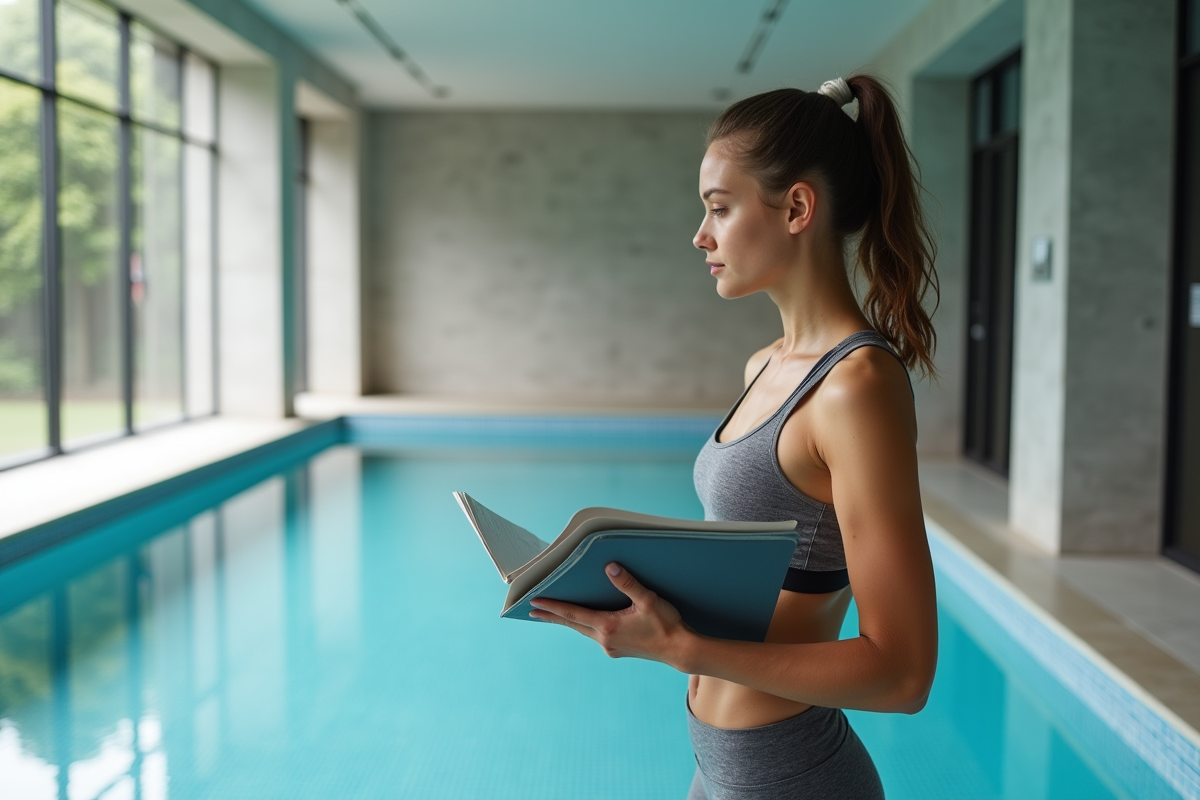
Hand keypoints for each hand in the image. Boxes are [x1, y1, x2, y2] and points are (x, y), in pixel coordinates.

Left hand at [528, 563, 692, 667]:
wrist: (680, 650)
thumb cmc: (666, 624)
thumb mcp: (649, 600)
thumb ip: (628, 583)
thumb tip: (610, 568)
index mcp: (608, 626)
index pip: (573, 614)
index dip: (553, 607)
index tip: (534, 603)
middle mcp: (605, 639)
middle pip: (572, 625)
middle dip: (552, 616)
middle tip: (533, 611)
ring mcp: (610, 647)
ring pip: (583, 631)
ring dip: (568, 622)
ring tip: (554, 615)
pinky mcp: (618, 650)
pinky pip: (596, 635)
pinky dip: (585, 627)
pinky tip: (587, 622)